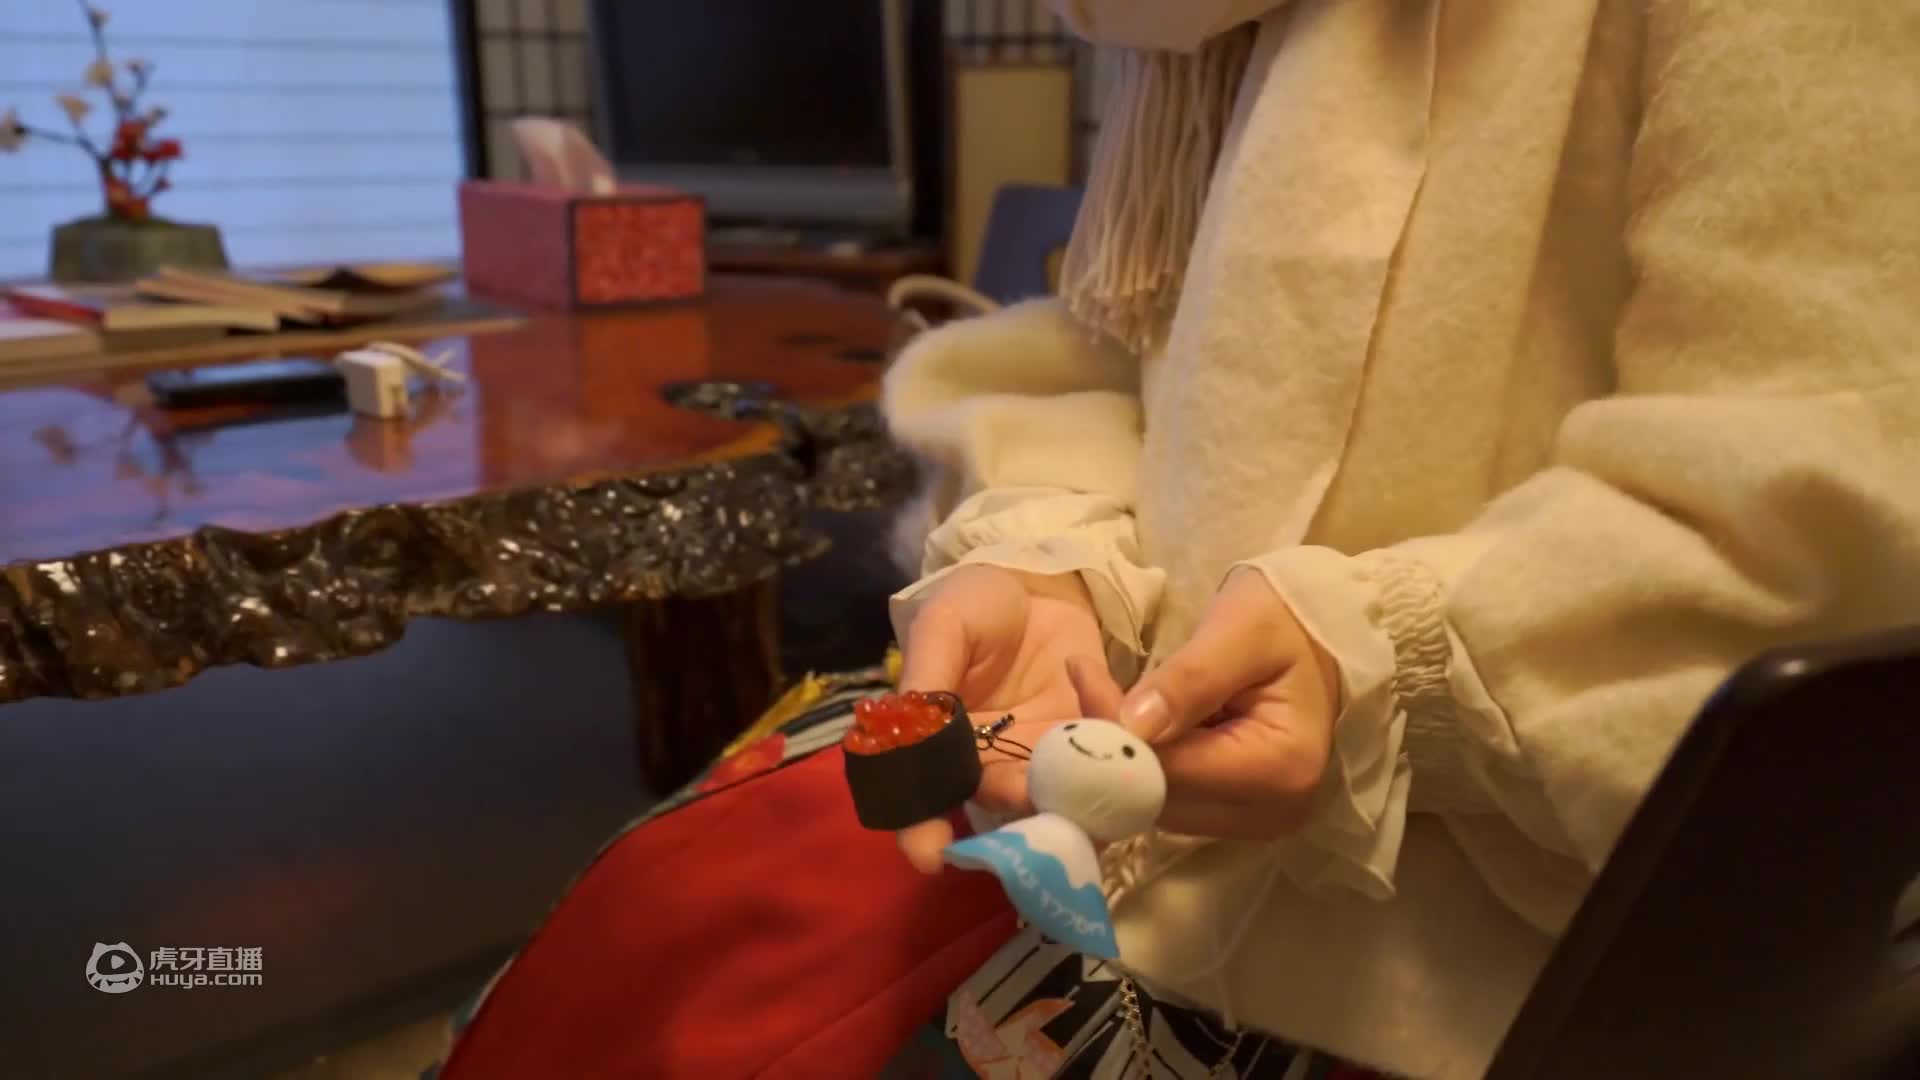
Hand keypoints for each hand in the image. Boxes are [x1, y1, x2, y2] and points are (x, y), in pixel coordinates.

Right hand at [893, 564, 1107, 871]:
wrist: (1039, 579)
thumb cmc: (976, 603)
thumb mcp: (942, 628)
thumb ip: (928, 682)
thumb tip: (909, 741)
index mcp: (942, 746)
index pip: (926, 802)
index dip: (922, 832)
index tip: (928, 855)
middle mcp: (991, 765)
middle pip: (997, 810)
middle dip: (1014, 813)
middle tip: (1027, 795)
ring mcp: (1045, 758)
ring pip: (1055, 798)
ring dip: (1069, 793)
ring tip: (1077, 766)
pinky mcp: (1093, 740)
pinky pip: (1105, 760)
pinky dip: (1108, 741)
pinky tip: (1096, 689)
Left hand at [1070, 567, 1340, 839]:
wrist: (1327, 633)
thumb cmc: (1289, 620)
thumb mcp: (1240, 631)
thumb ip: (1188, 681)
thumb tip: (1132, 727)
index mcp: (1280, 768)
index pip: (1169, 769)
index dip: (1114, 731)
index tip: (1081, 671)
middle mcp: (1271, 811)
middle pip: (1160, 798)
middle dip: (1114, 745)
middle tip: (1087, 680)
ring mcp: (1258, 819)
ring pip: (1160, 805)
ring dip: (1126, 756)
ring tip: (1109, 694)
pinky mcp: (1243, 813)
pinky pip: (1176, 798)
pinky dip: (1149, 762)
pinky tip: (1140, 719)